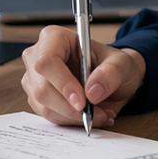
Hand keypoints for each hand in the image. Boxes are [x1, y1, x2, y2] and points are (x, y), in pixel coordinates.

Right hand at [20, 25, 145, 127]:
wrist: (111, 78)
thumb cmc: (112, 64)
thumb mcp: (122, 63)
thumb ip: (111, 73)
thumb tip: (92, 91)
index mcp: (54, 38)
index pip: (47, 61)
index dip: (62, 83)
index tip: (82, 101)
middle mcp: (38, 56)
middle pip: (43, 88)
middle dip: (71, 107)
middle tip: (97, 113)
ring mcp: (34, 79)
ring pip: (45, 106)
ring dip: (74, 116)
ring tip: (99, 114)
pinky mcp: (37, 99)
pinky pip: (50, 116)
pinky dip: (71, 121)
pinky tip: (89, 115)